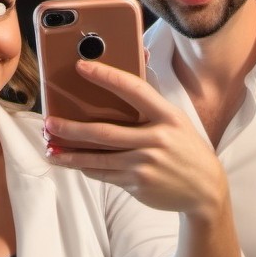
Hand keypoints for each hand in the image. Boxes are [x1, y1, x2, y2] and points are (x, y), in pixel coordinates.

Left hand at [44, 59, 226, 219]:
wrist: (205, 190)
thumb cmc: (185, 148)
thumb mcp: (176, 121)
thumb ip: (150, 104)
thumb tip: (128, 74)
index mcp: (168, 116)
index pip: (133, 89)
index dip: (106, 76)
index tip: (81, 67)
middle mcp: (157, 139)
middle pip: (105, 132)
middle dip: (72, 129)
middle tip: (50, 122)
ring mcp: (146, 164)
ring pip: (99, 158)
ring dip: (71, 154)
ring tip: (51, 147)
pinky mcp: (139, 184)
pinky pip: (105, 174)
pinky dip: (86, 167)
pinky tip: (71, 162)